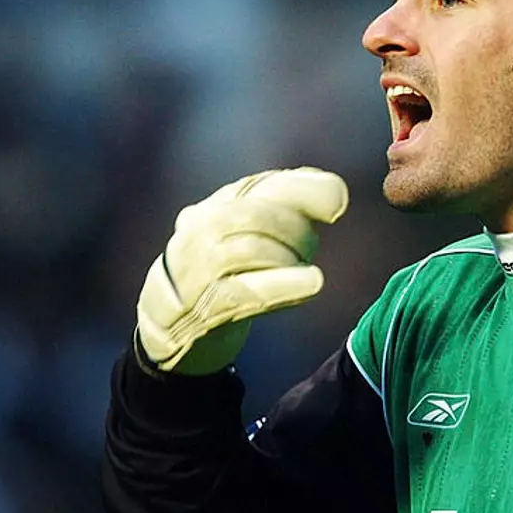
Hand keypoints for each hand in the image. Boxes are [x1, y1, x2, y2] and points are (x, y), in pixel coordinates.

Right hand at [136, 167, 348, 374]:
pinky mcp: (204, 305)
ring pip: (251, 250)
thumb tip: (336, 194)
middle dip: (297, 231)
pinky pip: (246, 290)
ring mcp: (197, 267)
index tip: (338, 203)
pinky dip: (284, 285)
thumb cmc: (231, 273)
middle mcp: (200, 229)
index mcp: (219, 205)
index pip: (264, 186)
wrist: (174, 326)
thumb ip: (295, 207)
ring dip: (290, 259)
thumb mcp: (257, 234)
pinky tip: (313, 284)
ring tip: (308, 274)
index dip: (304, 190)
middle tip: (311, 248)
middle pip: (256, 216)